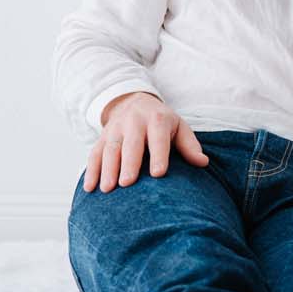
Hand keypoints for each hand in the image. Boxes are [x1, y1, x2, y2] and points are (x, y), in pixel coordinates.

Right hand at [84, 91, 209, 192]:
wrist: (134, 102)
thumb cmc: (162, 122)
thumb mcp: (179, 127)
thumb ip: (189, 145)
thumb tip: (203, 162)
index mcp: (157, 119)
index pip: (158, 138)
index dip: (158, 155)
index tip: (158, 174)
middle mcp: (134, 122)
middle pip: (130, 144)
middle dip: (128, 163)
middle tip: (127, 184)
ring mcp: (115, 129)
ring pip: (109, 149)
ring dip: (107, 169)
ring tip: (107, 189)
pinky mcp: (102, 137)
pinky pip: (94, 153)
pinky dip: (91, 171)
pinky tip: (90, 188)